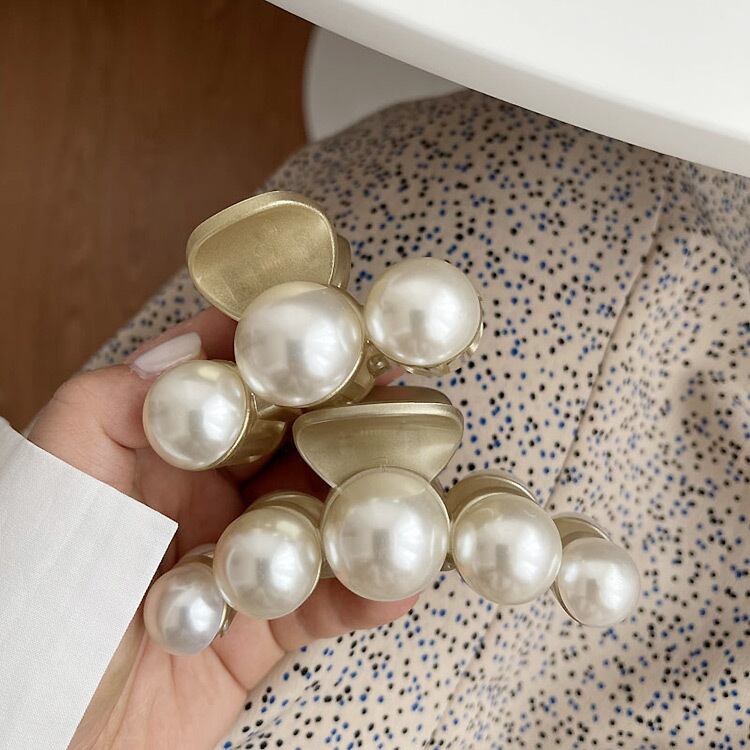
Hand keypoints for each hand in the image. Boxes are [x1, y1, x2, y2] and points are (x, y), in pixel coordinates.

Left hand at [29, 308, 415, 749]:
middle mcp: (204, 501)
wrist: (35, 735)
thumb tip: (192, 346)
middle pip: (290, 449)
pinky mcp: (259, 632)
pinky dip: (363, 593)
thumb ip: (110, 406)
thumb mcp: (53, 482)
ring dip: (369, 502)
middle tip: (401, 396)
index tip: (333, 325)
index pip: (233, 389)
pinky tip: (402, 577)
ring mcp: (238, 562)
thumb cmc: (28, 599)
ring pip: (318, 521)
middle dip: (345, 420)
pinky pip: (322, 605)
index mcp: (157, 455)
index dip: (284, 357)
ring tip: (419, 478)